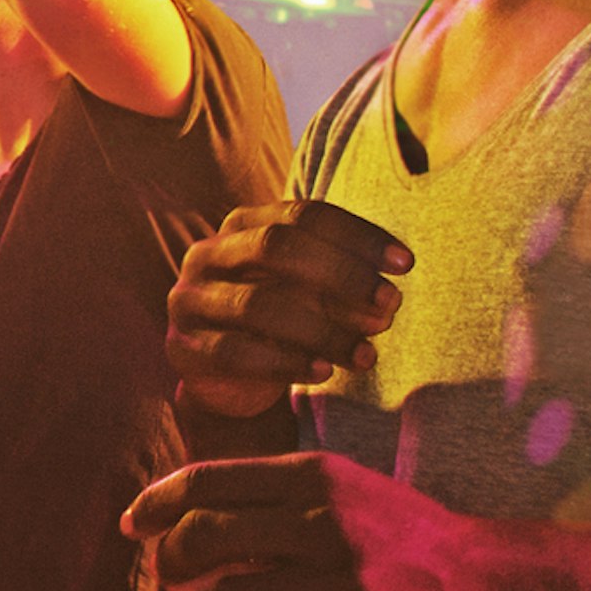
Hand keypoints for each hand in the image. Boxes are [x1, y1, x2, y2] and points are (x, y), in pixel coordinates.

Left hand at [124, 450, 544, 590]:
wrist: (498, 588)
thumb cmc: (413, 542)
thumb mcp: (355, 493)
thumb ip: (281, 498)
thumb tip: (186, 517)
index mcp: (322, 480)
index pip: (209, 481)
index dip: (156, 505)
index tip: (136, 528)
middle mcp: (329, 525)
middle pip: (204, 539)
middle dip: (173, 566)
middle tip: (179, 584)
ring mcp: (344, 587)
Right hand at [166, 200, 410, 421]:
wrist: (228, 375)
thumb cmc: (283, 317)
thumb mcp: (315, 292)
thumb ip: (347, 287)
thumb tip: (386, 305)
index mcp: (244, 225)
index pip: (304, 215)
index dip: (358, 235)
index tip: (405, 263)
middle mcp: (209, 254)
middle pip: (278, 248)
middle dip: (343, 275)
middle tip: (391, 305)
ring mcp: (190, 300)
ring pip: (260, 305)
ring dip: (325, 331)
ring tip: (368, 353)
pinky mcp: (184, 347)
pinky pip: (236, 353)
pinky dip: (287, 363)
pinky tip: (324, 371)